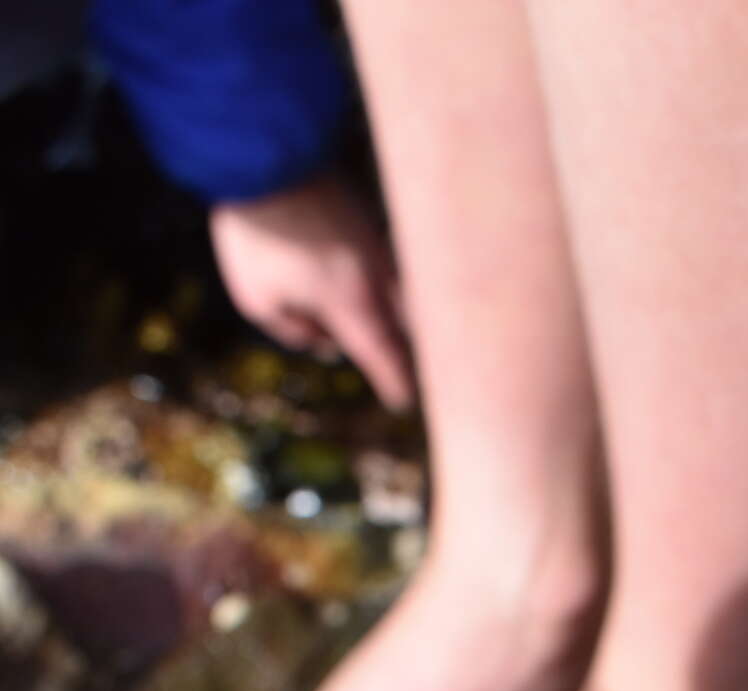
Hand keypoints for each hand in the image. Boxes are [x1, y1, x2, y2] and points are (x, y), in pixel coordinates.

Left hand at [208, 174, 413, 409]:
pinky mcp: (367, 221)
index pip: (384, 355)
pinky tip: (380, 292)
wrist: (262, 154)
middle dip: (413, 353)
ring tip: (401, 336)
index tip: (402, 403)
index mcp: (351, 303)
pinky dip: (388, 287)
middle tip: (415, 374)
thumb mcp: (258, 299)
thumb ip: (294, 331)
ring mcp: (376, 245)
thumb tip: (321, 340)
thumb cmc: (255, 234)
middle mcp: (375, 277)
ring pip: (405, 294)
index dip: (396, 382)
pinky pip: (388, 267)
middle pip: (411, 327)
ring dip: (404, 318)